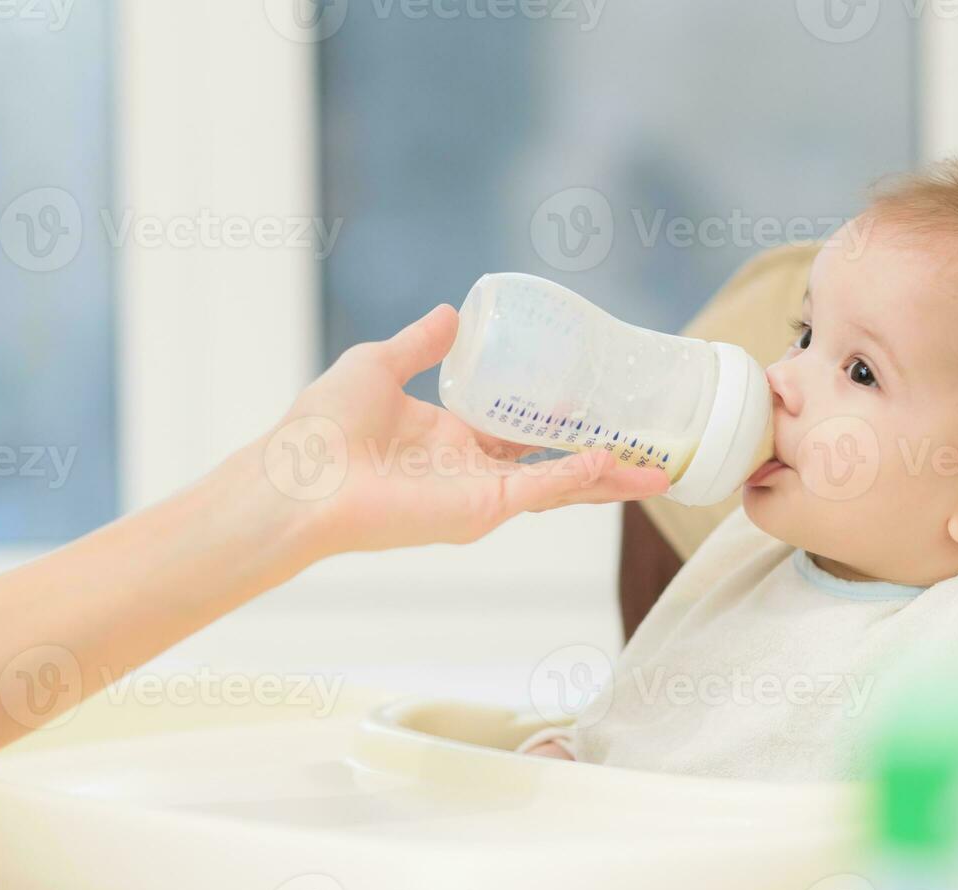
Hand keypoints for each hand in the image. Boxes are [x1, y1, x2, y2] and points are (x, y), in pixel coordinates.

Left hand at [259, 305, 670, 557]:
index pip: (522, 433)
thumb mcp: (379, 365)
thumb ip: (421, 344)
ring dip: (609, 478)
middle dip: (604, 460)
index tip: (600, 403)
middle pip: (555, 465)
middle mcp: (473, 470)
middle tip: (649, 447)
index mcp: (452, 438)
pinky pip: (540, 491)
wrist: (300, 476)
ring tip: (657, 469)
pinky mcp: (480, 509)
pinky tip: (612, 461)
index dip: (563, 421)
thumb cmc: (323, 426)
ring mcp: (480, 494)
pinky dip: (578, 477)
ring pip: (561, 486)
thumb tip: (450, 312)